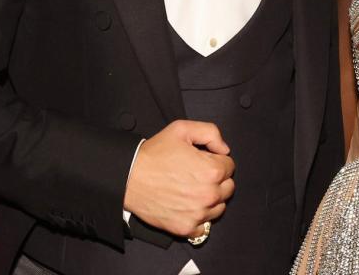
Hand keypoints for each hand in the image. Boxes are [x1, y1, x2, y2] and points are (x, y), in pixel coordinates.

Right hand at [123, 120, 234, 236]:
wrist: (128, 178)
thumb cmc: (154, 153)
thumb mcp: (182, 129)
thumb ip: (210, 133)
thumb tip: (225, 149)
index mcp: (212, 170)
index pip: (230, 166)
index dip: (216, 161)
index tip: (203, 161)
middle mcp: (209, 194)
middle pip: (228, 188)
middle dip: (217, 180)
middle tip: (198, 175)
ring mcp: (198, 214)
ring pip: (219, 207)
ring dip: (211, 199)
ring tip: (192, 190)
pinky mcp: (185, 228)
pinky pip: (204, 227)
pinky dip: (199, 218)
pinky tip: (187, 206)